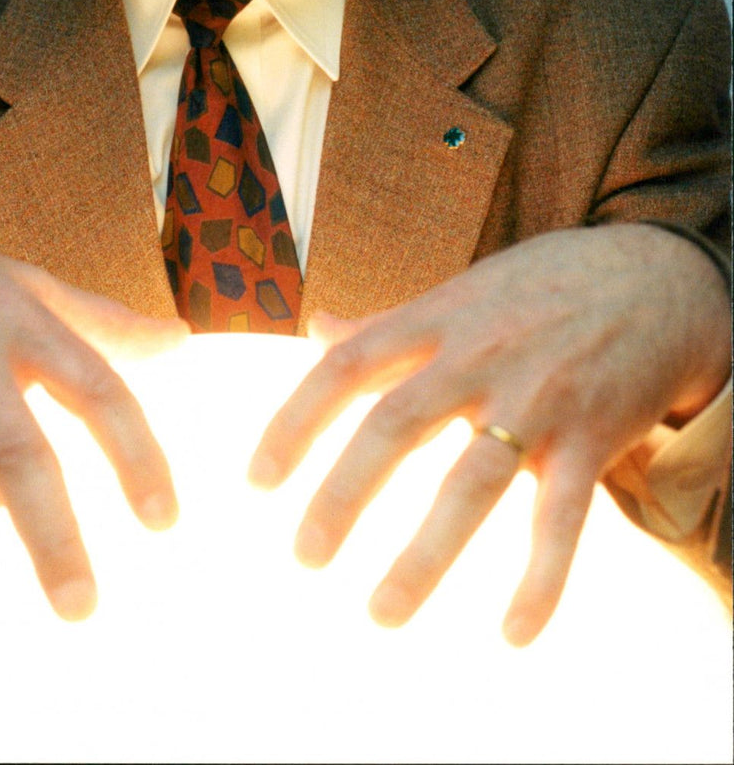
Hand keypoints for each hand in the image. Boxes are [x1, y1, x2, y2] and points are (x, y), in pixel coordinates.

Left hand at [249, 224, 729, 643]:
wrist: (653, 275)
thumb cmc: (540, 288)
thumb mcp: (460, 291)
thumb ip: (388, 322)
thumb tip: (314, 329)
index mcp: (435, 320)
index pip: (346, 365)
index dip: (295, 421)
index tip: (255, 479)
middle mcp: (477, 355)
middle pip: (395, 425)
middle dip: (343, 494)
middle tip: (304, 557)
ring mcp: (535, 397)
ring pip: (472, 482)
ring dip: (425, 554)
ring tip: (382, 612)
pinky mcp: (592, 437)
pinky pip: (562, 517)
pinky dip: (540, 578)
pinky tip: (514, 632)